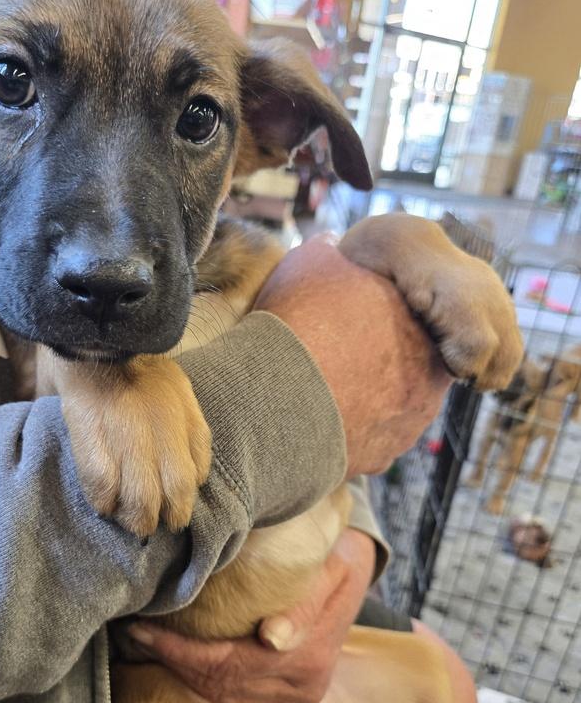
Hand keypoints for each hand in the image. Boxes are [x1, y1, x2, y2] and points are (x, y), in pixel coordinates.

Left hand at [126, 528, 375, 702]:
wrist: (354, 569)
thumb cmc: (333, 555)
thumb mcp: (329, 566)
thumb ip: (303, 604)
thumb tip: (272, 640)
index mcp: (310, 656)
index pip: (230, 662)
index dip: (180, 650)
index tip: (143, 630)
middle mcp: (304, 684)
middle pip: (222, 681)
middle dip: (172, 660)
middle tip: (134, 634)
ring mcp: (296, 695)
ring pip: (223, 693)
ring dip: (181, 671)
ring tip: (145, 643)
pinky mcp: (286, 695)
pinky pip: (233, 695)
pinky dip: (200, 677)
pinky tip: (173, 656)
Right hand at [254, 237, 452, 476]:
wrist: (274, 402)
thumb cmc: (297, 326)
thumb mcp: (309, 265)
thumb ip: (329, 251)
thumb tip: (331, 243)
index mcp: (420, 326)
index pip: (409, 318)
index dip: (375, 315)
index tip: (346, 317)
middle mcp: (428, 378)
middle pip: (404, 364)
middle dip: (374, 360)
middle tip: (332, 352)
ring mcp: (409, 424)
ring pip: (389, 406)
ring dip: (362, 397)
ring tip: (317, 388)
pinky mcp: (382, 459)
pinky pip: (367, 440)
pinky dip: (346, 430)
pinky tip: (314, 418)